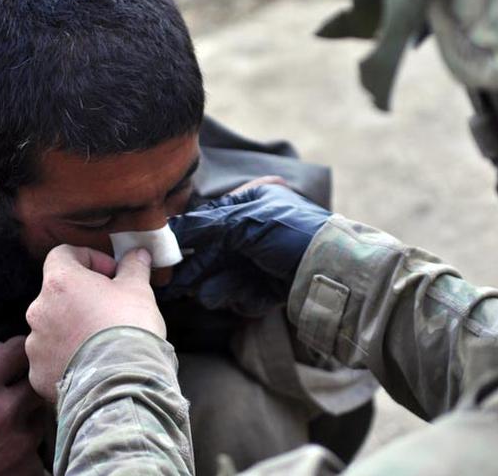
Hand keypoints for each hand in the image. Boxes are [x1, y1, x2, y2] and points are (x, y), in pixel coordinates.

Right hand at [0, 337, 45, 475]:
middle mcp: (6, 409)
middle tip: (12, 393)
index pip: (19, 349)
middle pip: (38, 380)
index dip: (17, 352)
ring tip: (1, 428)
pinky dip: (23, 448)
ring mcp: (22, 440)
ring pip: (40, 414)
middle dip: (26, 384)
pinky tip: (1, 453)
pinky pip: (37, 447)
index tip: (14, 358)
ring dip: (26, 417)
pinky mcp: (29, 467)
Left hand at [25, 245, 164, 401]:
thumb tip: (138, 254)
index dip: (88, 259)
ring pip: (53, 327)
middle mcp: (39, 310)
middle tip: (110, 309)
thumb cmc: (128, 328)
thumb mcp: (138, 290)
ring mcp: (36, 344)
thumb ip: (134, 268)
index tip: (110, 274)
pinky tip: (92, 364)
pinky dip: (68, 357)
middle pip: (57, 293)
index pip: (63, 255)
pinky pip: (51, 358)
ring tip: (102, 342)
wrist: (120, 384)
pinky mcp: (39, 373)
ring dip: (73, 328)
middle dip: (82, 298)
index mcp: (60, 282)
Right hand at [164, 184, 330, 312]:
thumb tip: (168, 229)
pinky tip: (248, 296)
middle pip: (214, 251)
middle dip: (196, 269)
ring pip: (224, 276)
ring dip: (215, 286)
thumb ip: (205, 225)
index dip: (187, 236)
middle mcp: (256, 228)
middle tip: (171, 284)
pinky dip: (241, 296)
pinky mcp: (270, 285)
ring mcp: (263, 258)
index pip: (210, 217)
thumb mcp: (246, 221)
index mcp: (255, 201)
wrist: (333, 270)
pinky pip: (242, 293)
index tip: (164, 251)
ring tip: (207, 294)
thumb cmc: (293, 233)